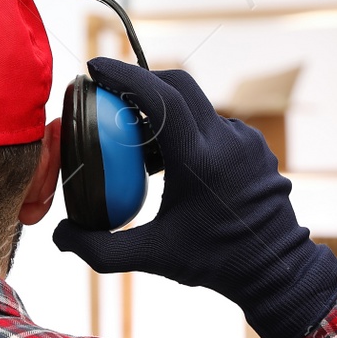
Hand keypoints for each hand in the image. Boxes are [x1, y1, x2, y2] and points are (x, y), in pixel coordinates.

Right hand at [53, 57, 336, 337]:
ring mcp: (245, 140)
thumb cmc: (214, 262)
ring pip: (196, 108)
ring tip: (138, 140)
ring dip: (166, 112)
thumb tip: (59, 235)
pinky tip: (172, 162)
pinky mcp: (255, 148)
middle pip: (177, 86)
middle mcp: (226, 139)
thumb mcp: (151, 257)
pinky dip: (188, 132)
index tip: (94, 68)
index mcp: (200, 158)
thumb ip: (99, 249)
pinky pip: (214, 126)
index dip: (124, 74)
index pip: (159, 95)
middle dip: (141, 81)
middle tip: (110, 93)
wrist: (276, 270)